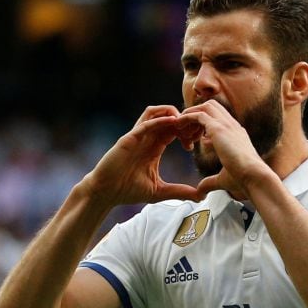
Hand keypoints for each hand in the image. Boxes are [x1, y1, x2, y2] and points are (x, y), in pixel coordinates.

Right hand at [86, 105, 202, 204]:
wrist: (106, 192)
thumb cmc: (128, 190)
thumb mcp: (160, 191)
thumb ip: (180, 191)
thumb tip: (201, 196)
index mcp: (155, 146)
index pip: (175, 129)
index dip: (187, 131)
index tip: (196, 142)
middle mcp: (147, 137)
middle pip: (168, 117)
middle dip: (184, 121)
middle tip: (194, 132)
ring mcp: (137, 136)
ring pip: (155, 111)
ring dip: (172, 113)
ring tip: (183, 125)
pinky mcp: (129, 138)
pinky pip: (145, 122)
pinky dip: (159, 119)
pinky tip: (171, 123)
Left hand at [177, 100, 269, 196]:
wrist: (254, 176)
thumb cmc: (244, 179)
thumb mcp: (223, 179)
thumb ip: (210, 182)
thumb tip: (200, 191)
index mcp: (236, 134)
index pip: (218, 118)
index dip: (203, 125)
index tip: (194, 139)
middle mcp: (232, 126)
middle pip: (211, 106)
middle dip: (195, 114)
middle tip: (186, 131)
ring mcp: (226, 124)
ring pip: (204, 107)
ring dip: (189, 115)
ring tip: (179, 128)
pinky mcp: (218, 128)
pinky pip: (198, 115)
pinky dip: (187, 119)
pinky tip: (179, 128)